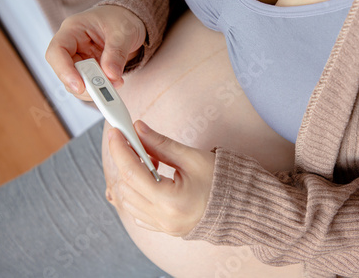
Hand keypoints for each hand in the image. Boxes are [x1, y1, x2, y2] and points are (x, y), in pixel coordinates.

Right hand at [45, 5, 145, 99]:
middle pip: (65, 71)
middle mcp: (72, 46)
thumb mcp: (123, 32)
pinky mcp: (90, 70)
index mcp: (73, 29)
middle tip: (105, 90)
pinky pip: (89, 85)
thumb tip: (111, 76)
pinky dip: (102, 89)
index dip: (64, 71)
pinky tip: (116, 83)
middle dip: (84, 84)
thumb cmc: (122, 19)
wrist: (131, 21)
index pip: (57, 51)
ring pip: (76, 82)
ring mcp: (80, 60)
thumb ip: (116, 53)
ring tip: (116, 84)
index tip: (79, 86)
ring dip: (94, 89)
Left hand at [107, 120, 214, 236]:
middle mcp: (164, 219)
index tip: (116, 132)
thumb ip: (161, 144)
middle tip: (135, 142)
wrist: (242, 207)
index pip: (132, 173)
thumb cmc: (223, 182)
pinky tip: (151, 179)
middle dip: (126, 162)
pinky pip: (138, 213)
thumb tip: (139, 129)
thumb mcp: (192, 158)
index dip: (120, 149)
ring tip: (150, 161)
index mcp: (171, 201)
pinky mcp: (165, 229)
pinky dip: (137, 194)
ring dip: (131, 179)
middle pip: (127, 187)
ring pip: (129, 202)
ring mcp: (164, 226)